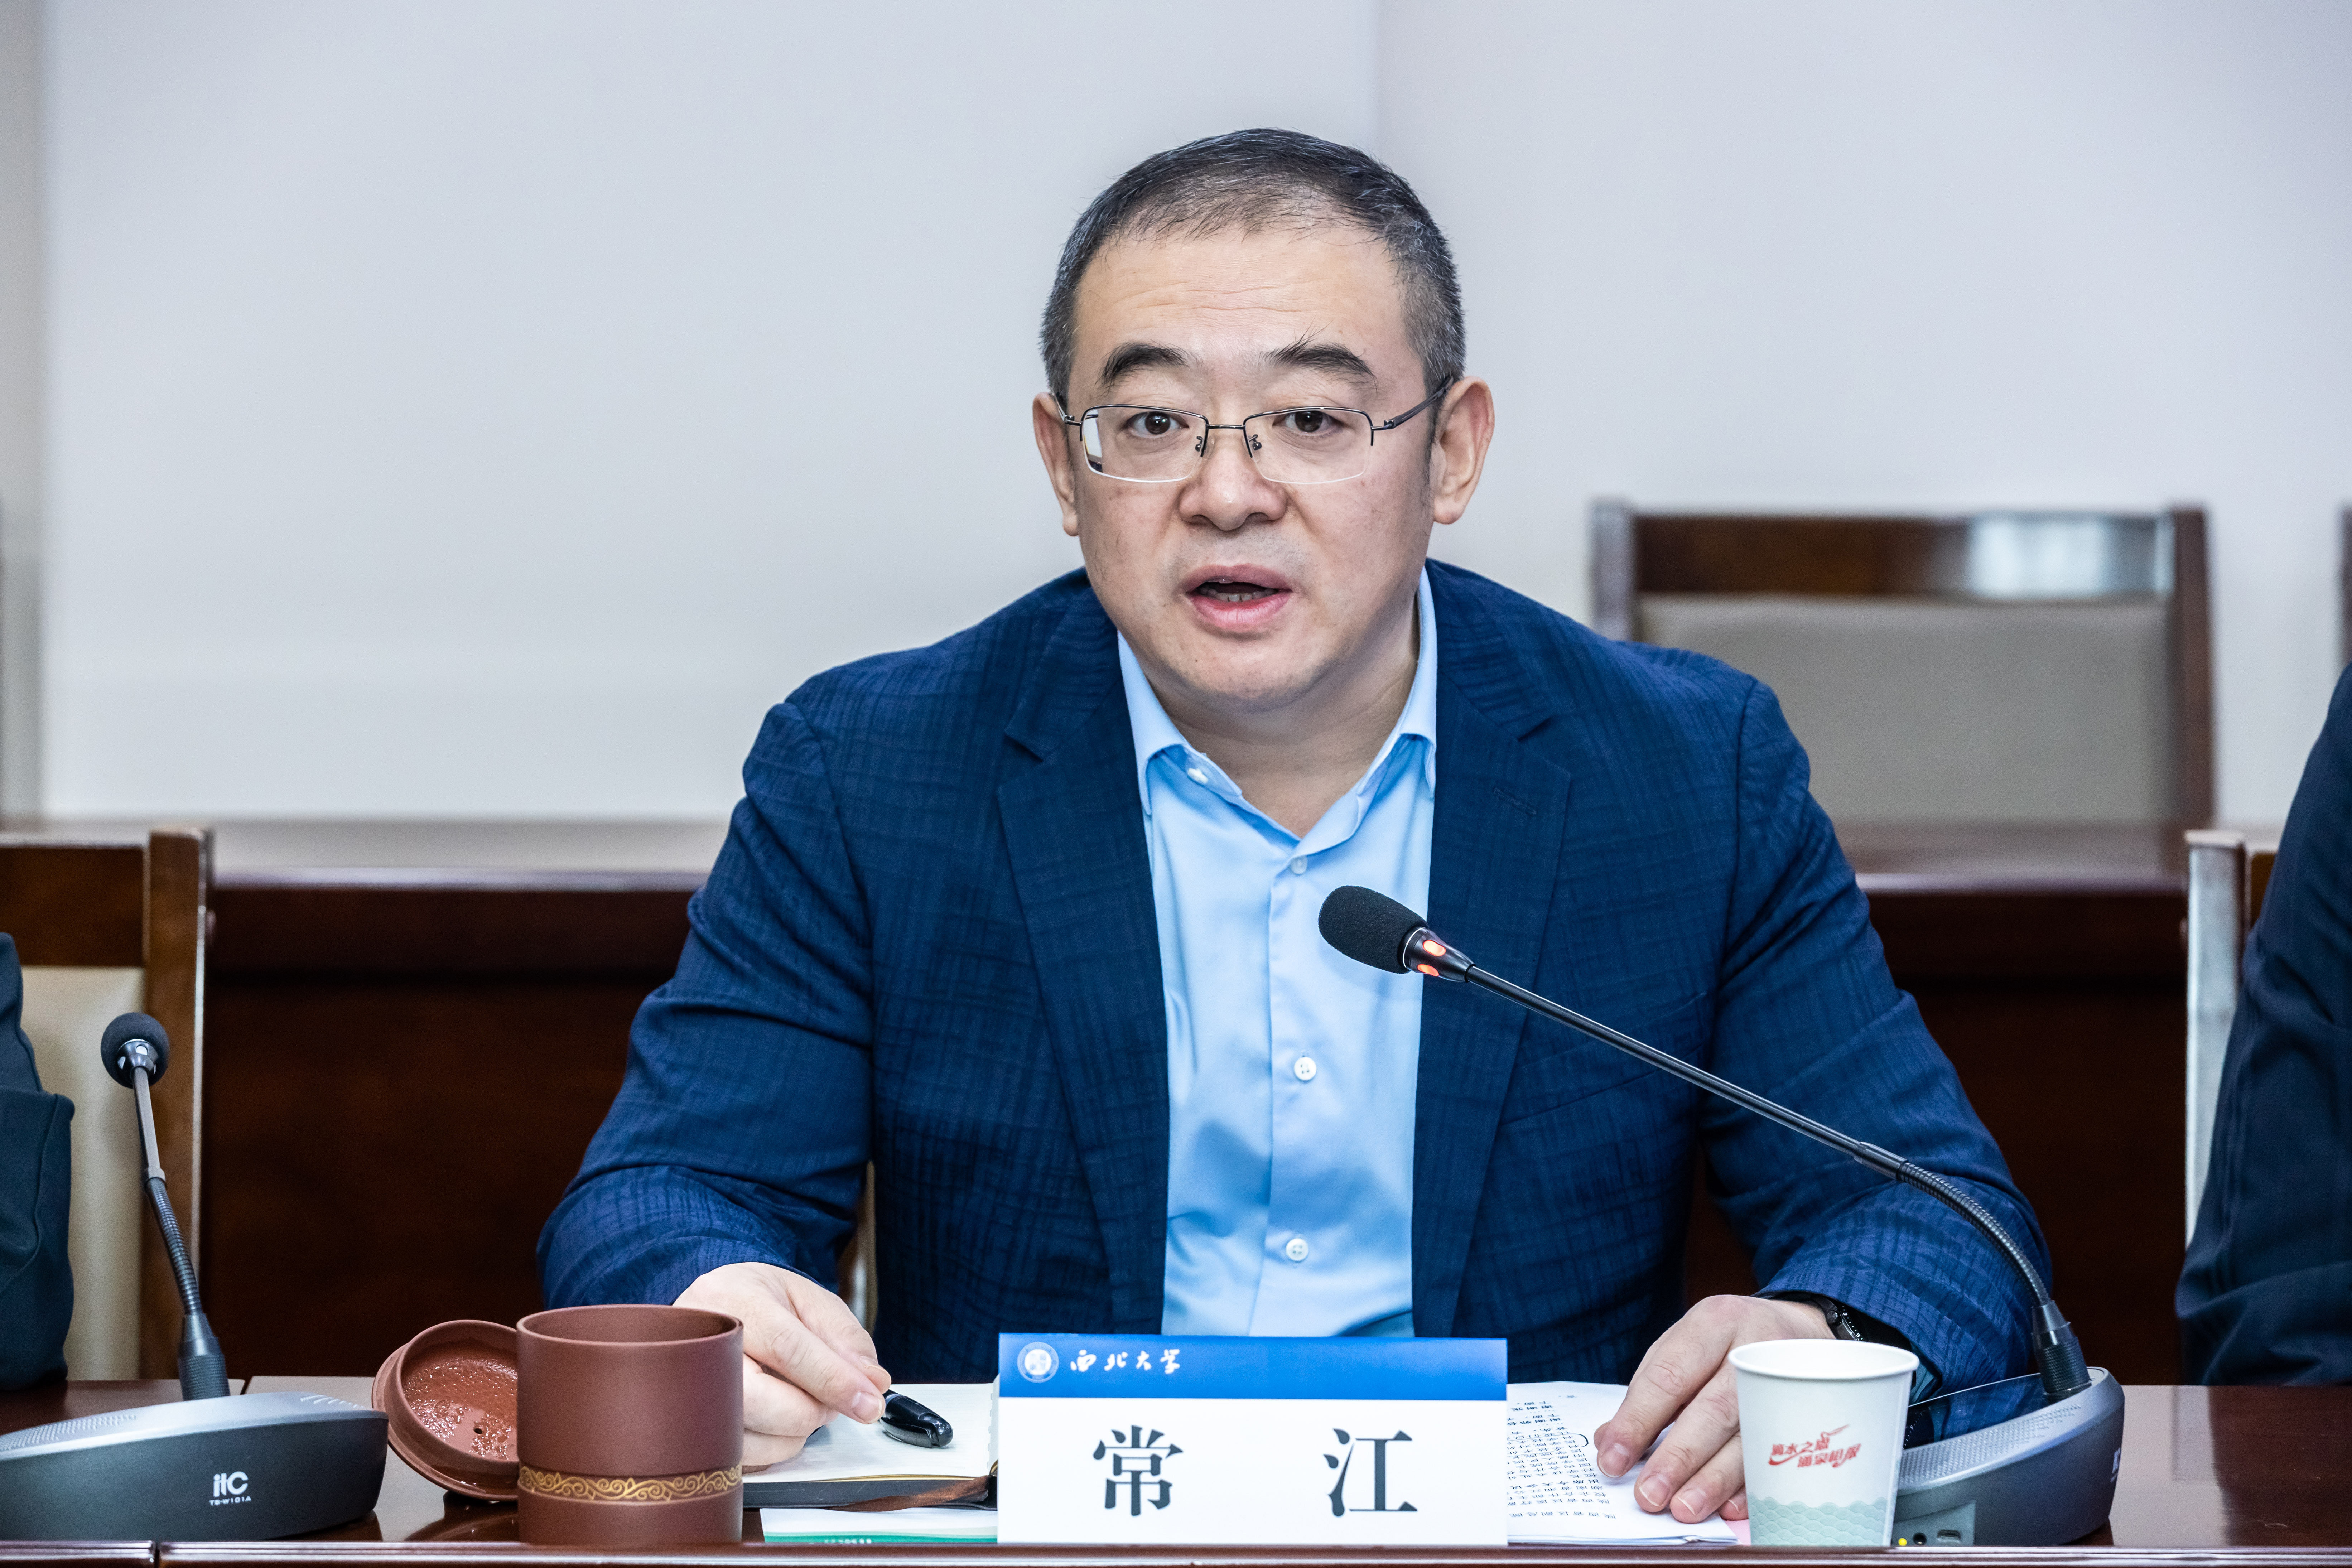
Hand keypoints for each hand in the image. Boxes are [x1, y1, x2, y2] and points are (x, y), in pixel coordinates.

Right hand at [675, 1261, 891, 1465]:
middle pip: (756, 1400)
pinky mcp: (686, 1427)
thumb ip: (844, 1338)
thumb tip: (872, 1383)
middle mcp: (697, 1343)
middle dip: (808, 1412)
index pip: (785, 1347)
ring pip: (745, 1438)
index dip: (831, 1379)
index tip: (868, 1402)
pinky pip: (736, 1458)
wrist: (710, 1308)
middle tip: (830, 1405)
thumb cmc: (761, 1303)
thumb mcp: (809, 1300)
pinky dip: (771, 1448)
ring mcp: (681, 1389)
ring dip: (792, 1435)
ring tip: (800, 1403)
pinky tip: (776, 1420)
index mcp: (732, 1298)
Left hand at [1592, 1294, 1833, 1523]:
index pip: (1669, 1376)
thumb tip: (1609, 1442)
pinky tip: (1728, 1507)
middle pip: (1714, 1410)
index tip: (1612, 1459)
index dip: (1638, 1421)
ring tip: (1684, 1509)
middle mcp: (1755, 1351)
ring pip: (1751, 1438)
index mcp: (1714, 1323)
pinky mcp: (1811, 1415)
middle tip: (1649, 1496)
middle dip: (1678, 1457)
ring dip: (1714, 1480)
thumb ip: (1648, 1391)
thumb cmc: (1727, 1344)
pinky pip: (1782, 1457)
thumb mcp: (1685, 1347)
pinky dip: (1753, 1486)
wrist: (1800, 1330)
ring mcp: (1790, 1383)